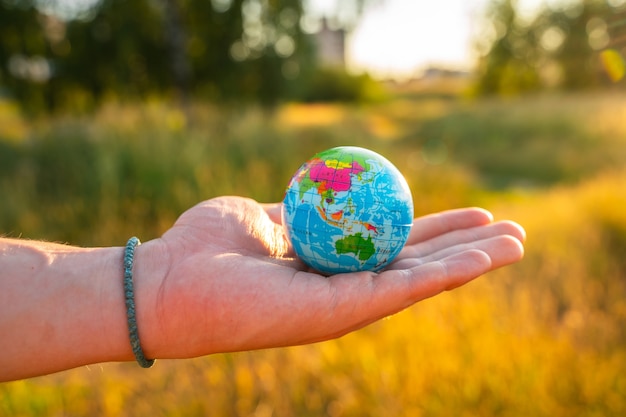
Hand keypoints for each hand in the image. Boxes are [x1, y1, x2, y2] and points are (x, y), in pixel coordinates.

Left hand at [135, 196, 524, 359]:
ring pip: (423, 280)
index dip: (436, 230)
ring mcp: (347, 305)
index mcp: (330, 268)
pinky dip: (447, 273)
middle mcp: (345, 290)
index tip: (471, 214)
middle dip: (467, 248)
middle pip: (418, 264)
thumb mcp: (264, 215)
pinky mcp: (341, 314)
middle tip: (512, 230)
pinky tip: (485, 257)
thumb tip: (328, 187)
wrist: (170, 281)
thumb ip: (300, 209)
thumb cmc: (207, 245)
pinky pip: (402, 288)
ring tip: (518, 242)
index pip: (395, 246)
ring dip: (473, 261)